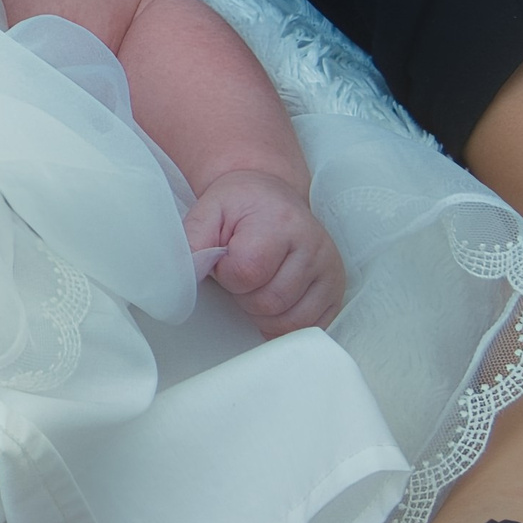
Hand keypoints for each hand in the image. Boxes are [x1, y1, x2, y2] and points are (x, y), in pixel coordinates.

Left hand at [186, 168, 345, 334]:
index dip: (227, 274)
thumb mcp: (208, 211)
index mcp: (280, 222)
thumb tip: (185, 279)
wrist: (271, 196)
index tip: (226, 258)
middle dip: (244, 295)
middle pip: (269, 302)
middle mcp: (314, 246)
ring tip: (257, 284)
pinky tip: (274, 302)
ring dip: (264, 313)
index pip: (246, 273)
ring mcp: (331, 269)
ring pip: (291, 320)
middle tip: (241, 273)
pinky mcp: (337, 289)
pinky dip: (286, 323)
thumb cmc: (240, 206)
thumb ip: (192, 243)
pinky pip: (312, 326)